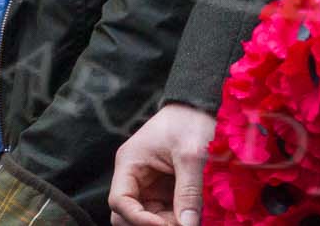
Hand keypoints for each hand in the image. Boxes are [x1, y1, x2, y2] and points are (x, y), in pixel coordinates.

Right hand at [111, 102, 216, 225]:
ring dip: (165, 223)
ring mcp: (147, 184)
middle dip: (150, 224)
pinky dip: (174, 219)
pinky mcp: (162, 189)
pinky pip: (162, 213)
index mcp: (129, 163)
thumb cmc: (191, 122)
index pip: (119, 201)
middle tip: (180, 224)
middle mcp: (133, 176)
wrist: (200, 106)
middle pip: (127, 215)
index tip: (165, 224)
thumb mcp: (191, 156)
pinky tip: (190, 216)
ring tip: (188, 220)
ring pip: (146, 217)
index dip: (138, 219)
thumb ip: (188, 192)